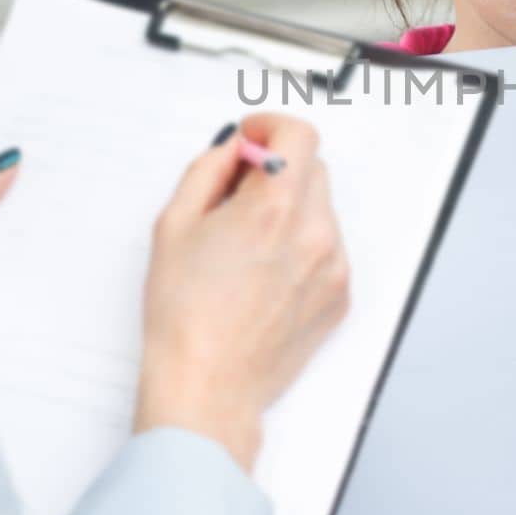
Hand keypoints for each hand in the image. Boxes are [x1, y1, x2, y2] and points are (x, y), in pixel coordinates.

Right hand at [135, 114, 349, 471]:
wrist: (208, 387)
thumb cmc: (184, 313)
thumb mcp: (175, 223)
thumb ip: (209, 169)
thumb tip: (236, 148)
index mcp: (275, 206)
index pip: (300, 134)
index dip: (272, 127)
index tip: (252, 140)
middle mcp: (316, 231)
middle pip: (313, 169)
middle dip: (277, 170)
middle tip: (236, 198)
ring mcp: (334, 265)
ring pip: (320, 210)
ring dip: (290, 211)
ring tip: (247, 250)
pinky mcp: (340, 294)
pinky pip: (327, 248)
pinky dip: (301, 247)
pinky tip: (264, 277)